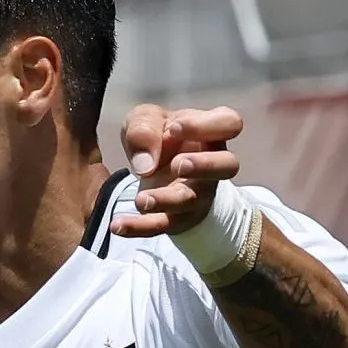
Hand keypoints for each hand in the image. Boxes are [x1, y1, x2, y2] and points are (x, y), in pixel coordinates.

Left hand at [111, 104, 244, 239]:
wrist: (153, 170)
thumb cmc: (158, 137)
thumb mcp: (144, 121)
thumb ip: (144, 129)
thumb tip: (146, 163)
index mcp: (209, 132)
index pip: (229, 122)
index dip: (206, 125)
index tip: (174, 127)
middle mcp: (211, 164)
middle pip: (228, 166)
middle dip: (204, 165)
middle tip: (178, 164)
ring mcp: (197, 193)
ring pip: (192, 200)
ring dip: (167, 200)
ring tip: (142, 199)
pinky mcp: (177, 217)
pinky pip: (161, 225)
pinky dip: (138, 227)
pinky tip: (118, 226)